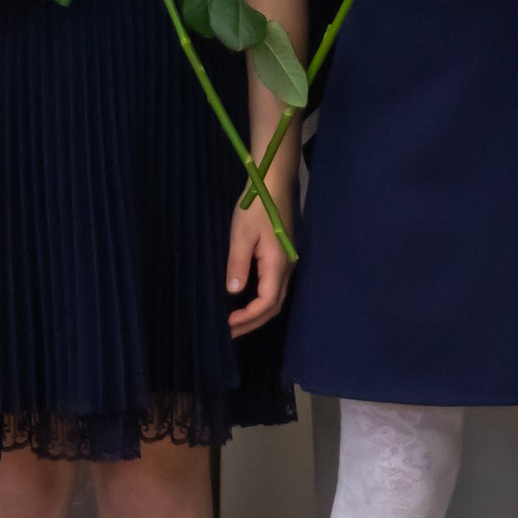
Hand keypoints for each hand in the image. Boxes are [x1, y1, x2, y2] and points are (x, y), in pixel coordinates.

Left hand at [225, 192, 290, 334]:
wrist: (274, 184)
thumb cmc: (256, 207)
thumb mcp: (241, 235)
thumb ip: (238, 264)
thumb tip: (234, 292)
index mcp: (278, 264)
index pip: (267, 302)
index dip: (249, 317)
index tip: (228, 325)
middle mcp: (288, 267)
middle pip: (274, 305)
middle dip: (253, 322)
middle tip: (230, 333)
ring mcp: (288, 262)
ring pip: (276, 297)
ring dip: (258, 313)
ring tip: (236, 322)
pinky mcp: (284, 256)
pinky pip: (275, 286)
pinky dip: (261, 300)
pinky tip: (247, 301)